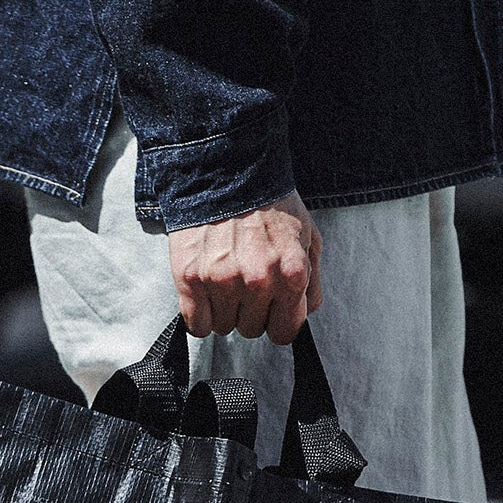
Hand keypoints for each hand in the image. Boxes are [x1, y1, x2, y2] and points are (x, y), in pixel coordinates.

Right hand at [168, 192, 322, 344]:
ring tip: (225, 278)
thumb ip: (312, 282)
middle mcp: (258, 281)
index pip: (285, 332)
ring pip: (224, 327)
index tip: (271, 309)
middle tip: (245, 281)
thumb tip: (304, 314)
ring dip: (224, 310)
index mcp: (291, 273)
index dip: (278, 322)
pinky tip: (205, 293)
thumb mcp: (308, 237)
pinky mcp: (191, 278)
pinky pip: (197, 325)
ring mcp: (222, 281)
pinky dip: (200, 315)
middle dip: (250, 312)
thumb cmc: (270, 203)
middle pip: (253, 330)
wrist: (226, 170)